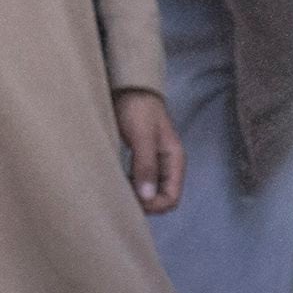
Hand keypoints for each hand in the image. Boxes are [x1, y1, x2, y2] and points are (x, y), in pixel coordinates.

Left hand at [115, 86, 184, 214]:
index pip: (172, 198)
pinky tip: (117, 182)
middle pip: (163, 199)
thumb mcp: (142, 137)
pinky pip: (141, 183)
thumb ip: (146, 166)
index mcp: (174, 160)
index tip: (133, 201)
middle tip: (122, 198)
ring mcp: (156, 163)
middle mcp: (168, 165)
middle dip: (145, 204)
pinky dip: (131, 187)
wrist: (129, 87)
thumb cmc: (138, 108)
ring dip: (137, 197)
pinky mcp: (143, 160)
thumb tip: (147, 197)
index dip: (154, 205)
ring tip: (118, 190)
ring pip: (151, 192)